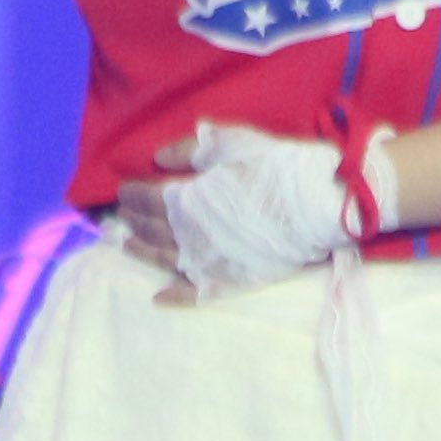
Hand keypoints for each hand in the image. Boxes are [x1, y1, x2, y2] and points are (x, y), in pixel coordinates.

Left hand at [120, 122, 397, 299]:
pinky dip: (173, 296)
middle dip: (133, 220)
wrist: (319, 204)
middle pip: (150, 228)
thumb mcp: (230, 142)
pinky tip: (158, 298)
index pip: (145, 197)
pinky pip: (193, 293)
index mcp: (184, 199)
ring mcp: (207, 261)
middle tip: (121, 216)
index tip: (122, 189)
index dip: (130, 192)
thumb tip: (159, 158)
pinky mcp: (228, 281)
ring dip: (141, 252)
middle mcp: (187, 234)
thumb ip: (189, 148)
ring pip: (163, 259)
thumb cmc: (275, 166)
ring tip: (127, 246)